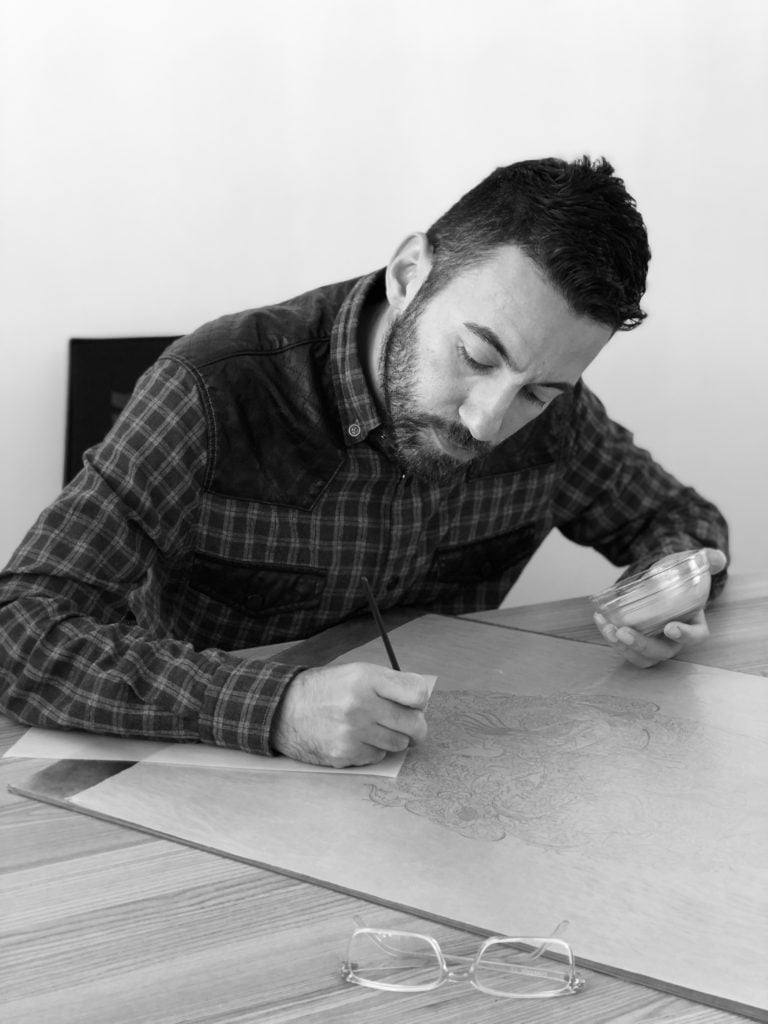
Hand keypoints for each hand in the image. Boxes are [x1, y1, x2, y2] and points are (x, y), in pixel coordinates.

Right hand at [271, 662, 429, 767]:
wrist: (285, 710)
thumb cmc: (326, 690)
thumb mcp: (356, 672)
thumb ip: (389, 684)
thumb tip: (421, 702)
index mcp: (366, 679)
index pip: (417, 693)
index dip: (420, 700)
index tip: (415, 703)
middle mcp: (361, 705)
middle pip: (414, 724)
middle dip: (416, 727)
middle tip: (410, 725)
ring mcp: (353, 732)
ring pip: (399, 744)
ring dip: (393, 738)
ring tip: (375, 728)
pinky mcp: (345, 754)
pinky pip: (378, 756)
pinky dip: (373, 749)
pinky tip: (358, 738)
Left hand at [593, 547, 726, 668]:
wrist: (660, 580)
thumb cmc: (679, 576)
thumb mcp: (693, 565)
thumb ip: (708, 560)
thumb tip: (717, 557)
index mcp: (695, 624)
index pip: (696, 636)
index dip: (685, 636)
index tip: (670, 628)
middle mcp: (674, 640)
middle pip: (661, 652)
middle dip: (641, 645)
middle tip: (624, 632)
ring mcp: (654, 644)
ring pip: (640, 656)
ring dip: (622, 646)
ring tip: (608, 628)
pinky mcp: (636, 642)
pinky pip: (624, 648)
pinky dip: (610, 636)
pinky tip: (599, 619)